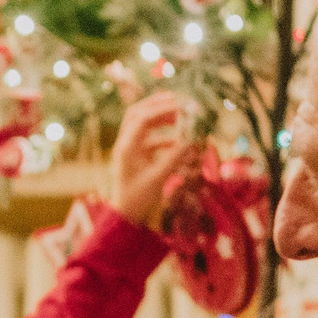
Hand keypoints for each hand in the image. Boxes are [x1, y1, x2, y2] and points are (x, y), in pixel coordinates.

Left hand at [109, 93, 197, 230]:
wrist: (126, 216)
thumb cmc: (138, 199)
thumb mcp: (158, 178)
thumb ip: (174, 158)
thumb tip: (192, 139)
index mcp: (126, 147)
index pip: (141, 118)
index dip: (162, 109)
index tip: (183, 106)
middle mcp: (125, 144)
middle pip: (137, 113)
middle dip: (158, 105)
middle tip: (179, 100)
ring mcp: (130, 149)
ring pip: (143, 124)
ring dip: (162, 117)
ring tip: (182, 116)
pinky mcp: (136, 157)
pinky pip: (150, 139)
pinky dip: (165, 137)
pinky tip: (181, 141)